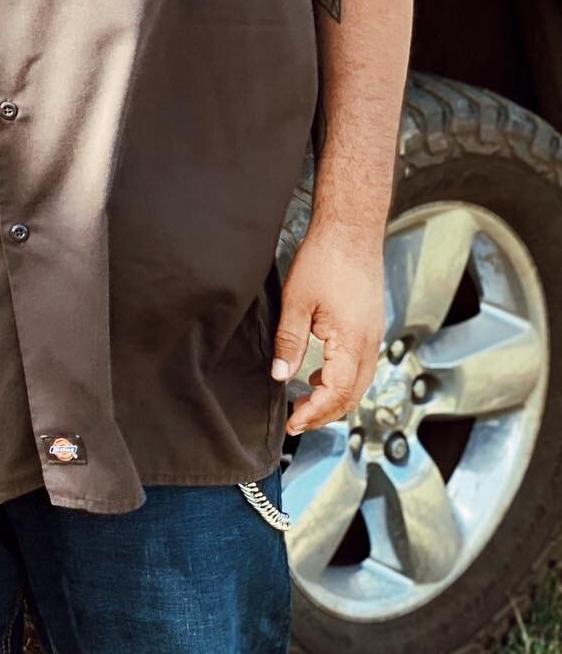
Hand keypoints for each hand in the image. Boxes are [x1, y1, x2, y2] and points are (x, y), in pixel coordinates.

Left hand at [271, 226, 384, 436]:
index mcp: (352, 341)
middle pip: (352, 396)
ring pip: (359, 383)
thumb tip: (281, 375)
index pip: (335, 393)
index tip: (293, 423)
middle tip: (297, 421)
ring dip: (334, 399)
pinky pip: (360, 365)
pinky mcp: (371, 326)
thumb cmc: (325, 258)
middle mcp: (370, 343)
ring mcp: (374, 335)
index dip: (313, 413)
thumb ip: (289, 342)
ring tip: (305, 404)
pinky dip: (342, 380)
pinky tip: (319, 375)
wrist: (351, 230)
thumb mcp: (296, 301)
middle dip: (325, 414)